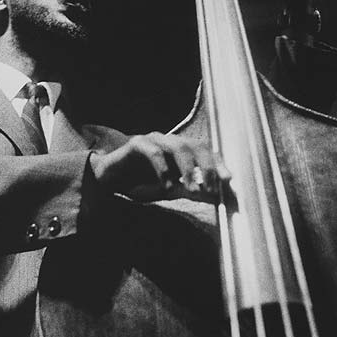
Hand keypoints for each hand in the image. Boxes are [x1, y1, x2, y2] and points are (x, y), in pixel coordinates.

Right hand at [89, 132, 229, 202]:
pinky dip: (163, 169)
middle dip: (207, 166)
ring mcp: (154, 140)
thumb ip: (190, 190)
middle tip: (211, 188)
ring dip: (188, 170)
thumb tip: (215, 197)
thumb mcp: (169, 190)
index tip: (228, 181)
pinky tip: (166, 186)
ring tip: (192, 190)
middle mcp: (170, 141)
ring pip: (179, 146)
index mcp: (180, 150)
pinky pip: (154, 152)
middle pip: (196, 145)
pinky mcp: (136, 144)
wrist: (108, 180)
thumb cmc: (139, 183)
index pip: (206, 151)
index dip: (218, 164)